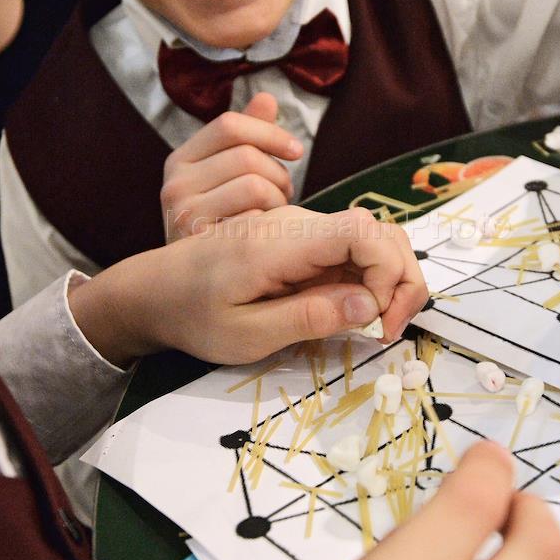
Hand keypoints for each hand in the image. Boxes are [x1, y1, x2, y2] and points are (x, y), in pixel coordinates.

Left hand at [69, 206, 427, 365]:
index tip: (379, 323)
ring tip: (377, 324)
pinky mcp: (302, 240)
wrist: (157, 290)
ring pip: (371, 239)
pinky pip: (351, 249)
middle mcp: (297, 224)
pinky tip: (358, 312)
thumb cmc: (193, 316)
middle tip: (388, 330)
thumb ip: (309, 318)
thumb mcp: (247, 335)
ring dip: (389, 280)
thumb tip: (369, 305)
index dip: (388, 274)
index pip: (361, 232)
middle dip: (402, 279)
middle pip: (379, 231)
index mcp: (280, 242)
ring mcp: (301, 229)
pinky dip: (370, 279)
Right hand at [161, 93, 303, 240]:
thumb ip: (246, 137)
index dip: (270, 133)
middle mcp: (175, 185)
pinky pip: (256, 222)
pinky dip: (270, 228)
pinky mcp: (204, 248)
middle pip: (247, 157)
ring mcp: (184, 217)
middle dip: (279, 175)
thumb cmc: (220, 222)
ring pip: (255, 187)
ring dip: (278, 202)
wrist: (188, 285)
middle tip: (285, 195)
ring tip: (276, 217)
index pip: (229, 124)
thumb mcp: (225, 175)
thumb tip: (267, 98)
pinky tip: (266, 237)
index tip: (296, 151)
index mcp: (180, 160)